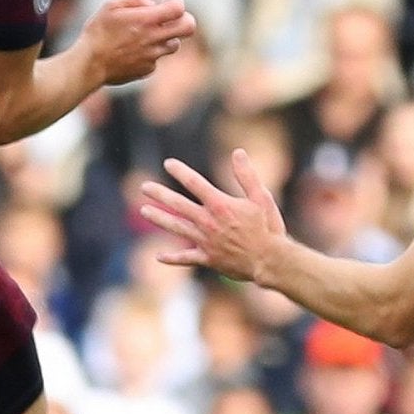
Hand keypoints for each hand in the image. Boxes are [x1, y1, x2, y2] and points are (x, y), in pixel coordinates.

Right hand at [79, 0, 196, 85]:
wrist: (89, 64)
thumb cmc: (97, 33)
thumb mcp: (110, 6)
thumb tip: (151, 4)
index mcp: (146, 20)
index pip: (178, 8)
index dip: (176, 3)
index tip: (166, 4)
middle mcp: (153, 38)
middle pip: (188, 27)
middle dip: (185, 20)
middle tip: (174, 19)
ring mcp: (152, 56)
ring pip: (175, 45)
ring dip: (166, 38)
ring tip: (147, 36)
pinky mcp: (147, 69)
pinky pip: (156, 59)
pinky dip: (150, 53)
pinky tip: (131, 52)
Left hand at [139, 149, 286, 282]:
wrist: (269, 260)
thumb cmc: (268, 227)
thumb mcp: (261, 197)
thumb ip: (247, 175)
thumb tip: (238, 153)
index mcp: (220, 204)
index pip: (194, 183)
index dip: (180, 171)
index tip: (168, 163)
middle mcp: (208, 221)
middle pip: (178, 205)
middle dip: (160, 194)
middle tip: (144, 187)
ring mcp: (205, 241)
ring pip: (176, 228)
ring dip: (160, 219)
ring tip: (145, 210)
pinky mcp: (207, 258)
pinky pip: (185, 258)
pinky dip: (172, 258)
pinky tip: (159, 256)